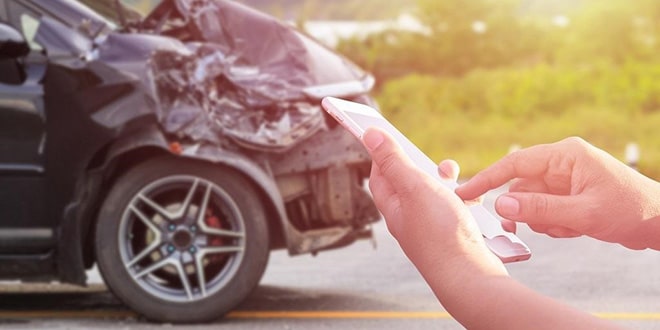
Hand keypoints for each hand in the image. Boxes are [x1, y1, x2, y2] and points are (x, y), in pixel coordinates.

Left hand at [362, 128, 505, 276]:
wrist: (469, 275)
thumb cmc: (440, 233)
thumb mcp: (414, 187)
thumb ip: (394, 160)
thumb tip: (370, 136)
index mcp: (393, 207)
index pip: (379, 176)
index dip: (382, 154)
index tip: (387, 137)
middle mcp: (408, 218)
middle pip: (408, 183)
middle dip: (422, 166)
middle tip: (434, 161)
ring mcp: (430, 228)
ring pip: (435, 195)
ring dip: (445, 181)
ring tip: (456, 177)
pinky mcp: (451, 235)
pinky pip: (454, 209)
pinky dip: (463, 199)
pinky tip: (473, 200)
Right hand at [456, 137, 659, 249]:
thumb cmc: (630, 211)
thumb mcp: (582, 214)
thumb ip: (539, 209)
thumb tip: (501, 204)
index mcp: (565, 155)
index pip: (514, 164)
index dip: (487, 178)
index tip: (464, 193)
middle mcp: (562, 163)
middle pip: (521, 187)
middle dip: (525, 211)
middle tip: (526, 229)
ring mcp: (565, 180)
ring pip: (532, 202)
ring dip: (542, 221)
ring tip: (568, 228)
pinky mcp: (569, 195)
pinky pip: (545, 210)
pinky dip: (553, 224)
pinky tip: (575, 229)